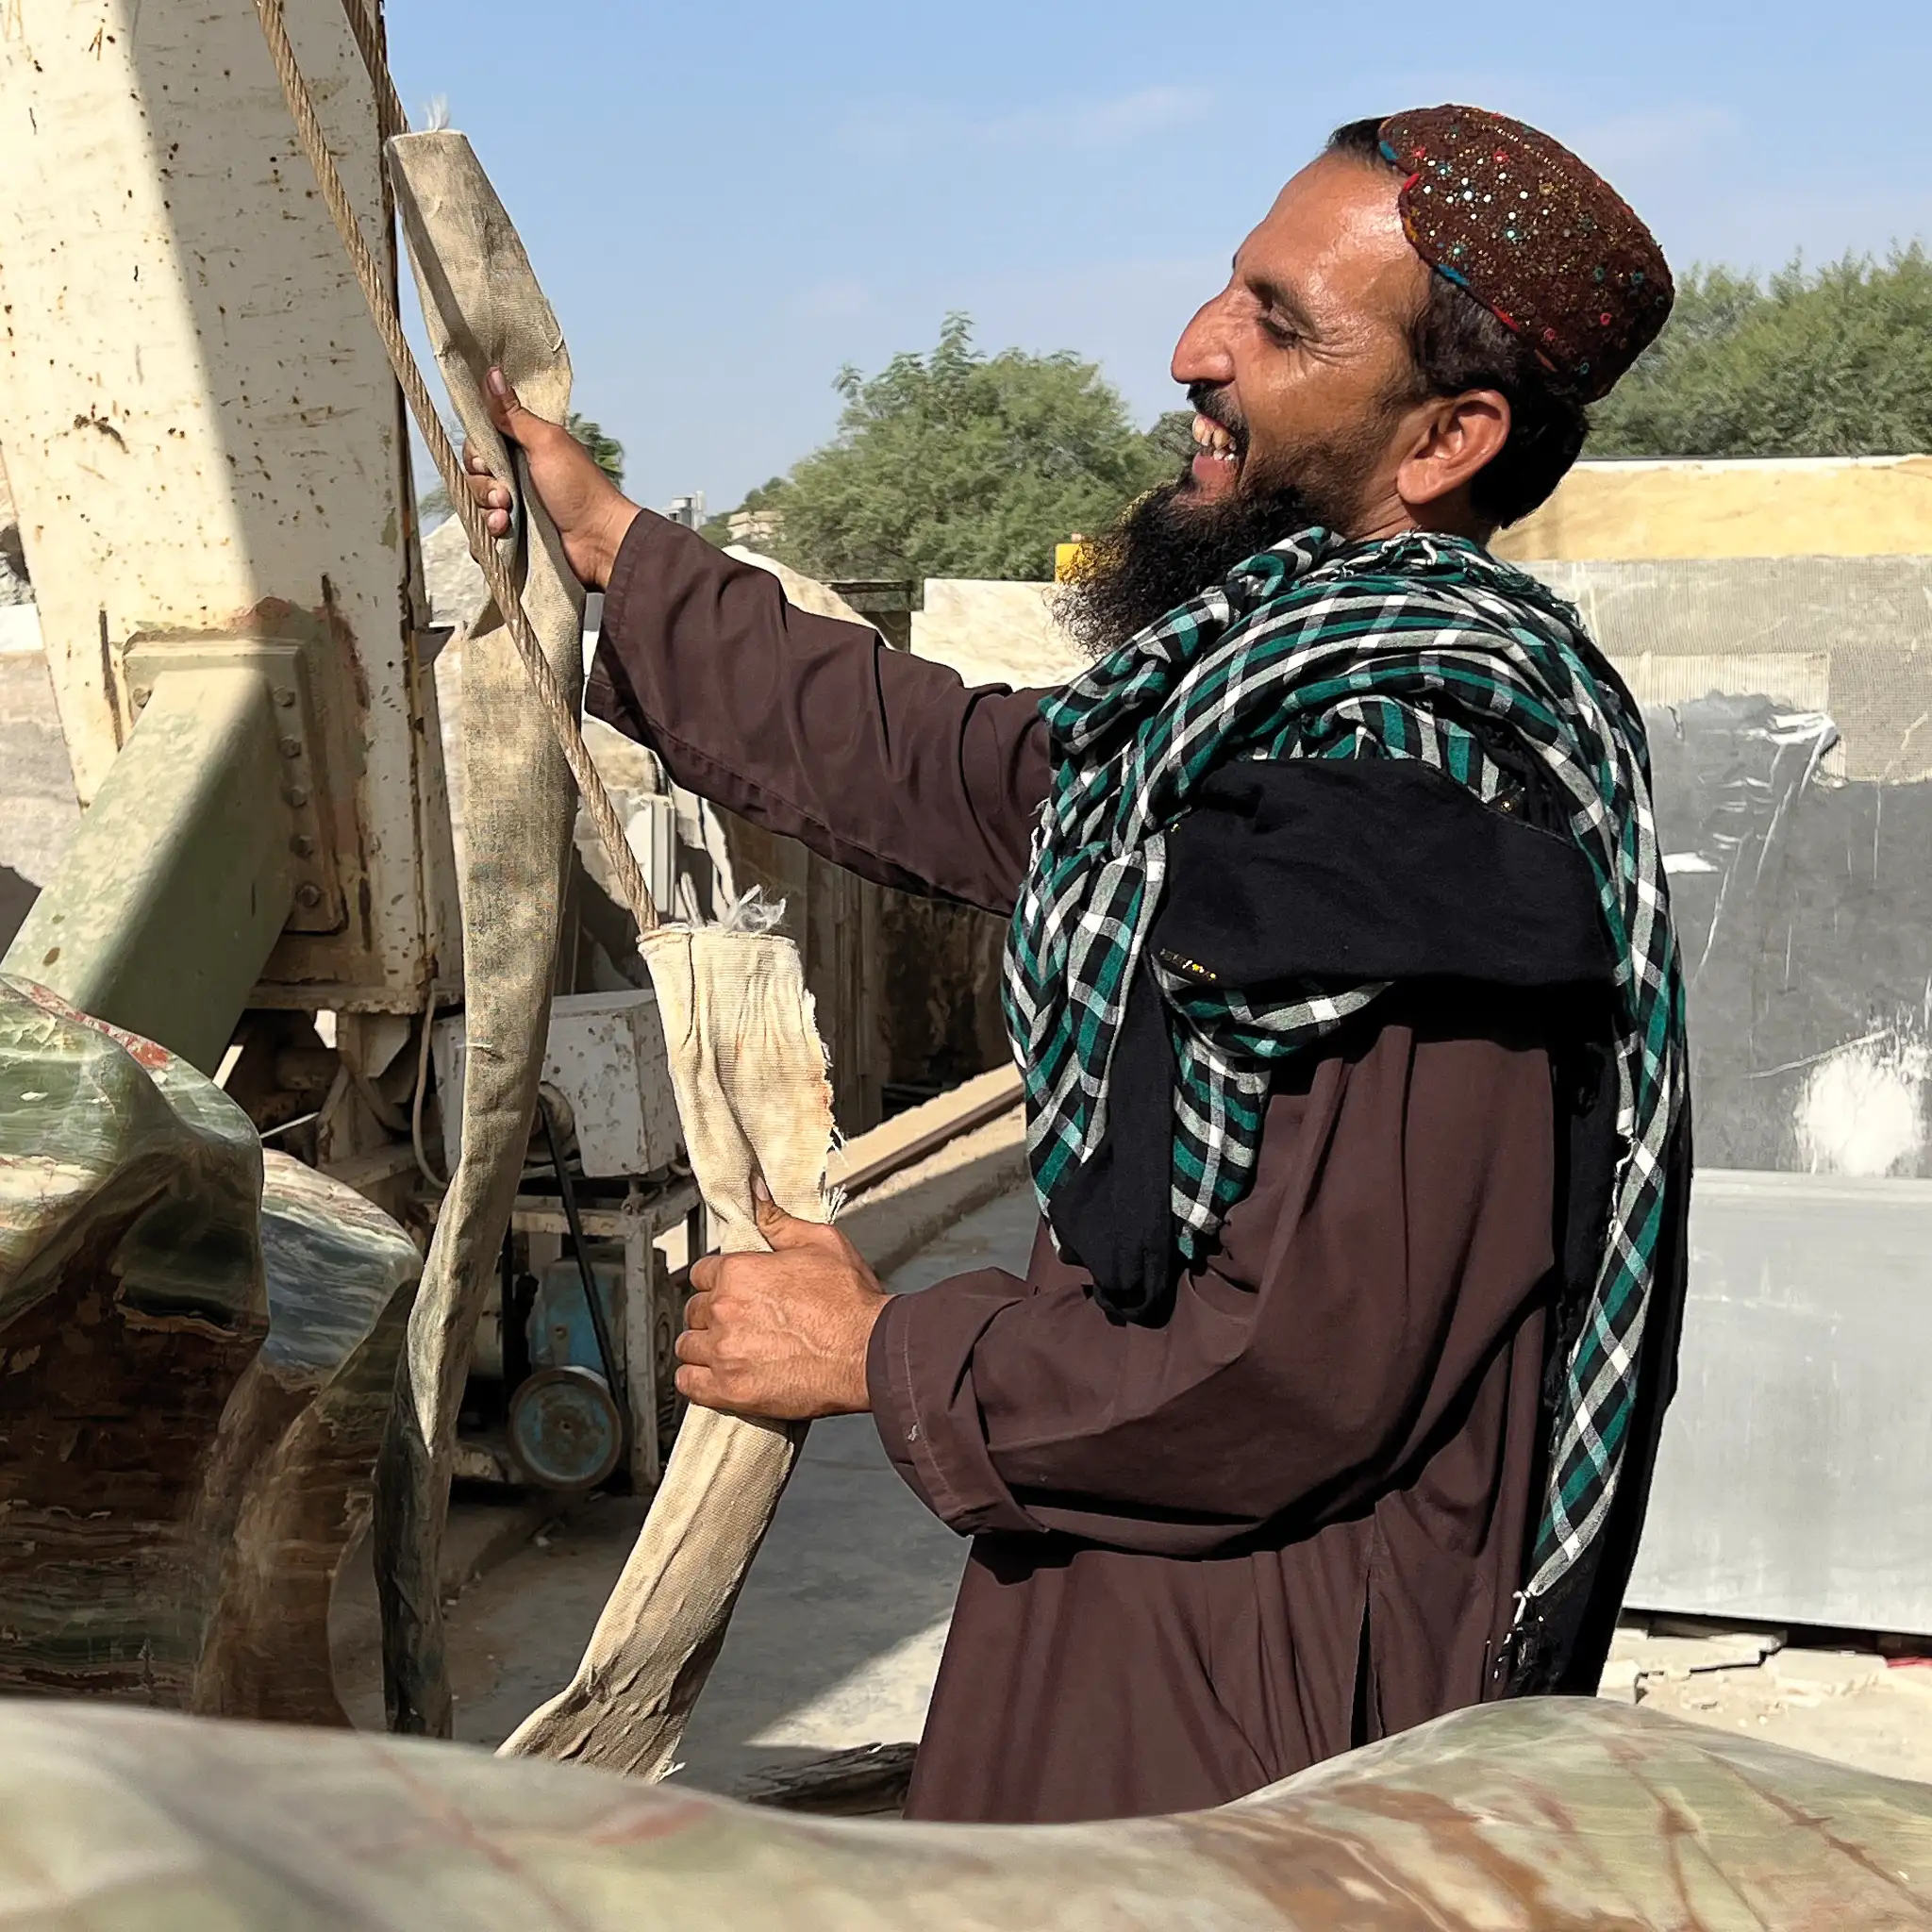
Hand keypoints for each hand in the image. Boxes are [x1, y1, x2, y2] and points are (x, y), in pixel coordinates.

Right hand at [462, 367, 640, 589]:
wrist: (600, 540)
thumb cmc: (579, 488)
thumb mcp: (546, 443)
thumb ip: (514, 414)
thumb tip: (492, 372)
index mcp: (522, 452)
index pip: (478, 448)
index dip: (476, 457)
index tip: (486, 463)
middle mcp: (516, 479)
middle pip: (474, 478)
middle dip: (484, 488)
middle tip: (506, 496)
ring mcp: (515, 511)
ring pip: (477, 509)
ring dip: (487, 513)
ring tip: (507, 519)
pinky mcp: (515, 540)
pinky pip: (484, 540)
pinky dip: (488, 539)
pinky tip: (504, 535)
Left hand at [674, 1186, 886, 1419]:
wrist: (870, 1353)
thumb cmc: (851, 1301)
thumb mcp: (822, 1243)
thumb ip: (780, 1221)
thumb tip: (756, 1194)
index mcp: (739, 1272)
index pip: (702, 1272)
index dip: (718, 1280)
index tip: (733, 1290)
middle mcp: (725, 1310)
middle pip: (695, 1310)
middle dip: (712, 1313)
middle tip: (738, 1320)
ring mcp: (724, 1352)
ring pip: (688, 1346)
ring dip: (704, 1346)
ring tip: (729, 1348)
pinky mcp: (731, 1390)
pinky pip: (689, 1383)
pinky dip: (698, 1379)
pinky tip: (715, 1374)